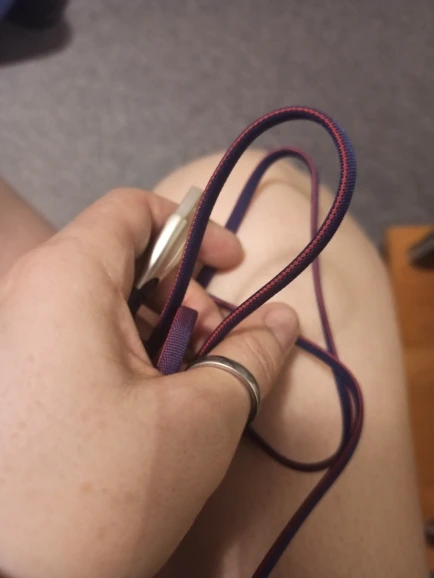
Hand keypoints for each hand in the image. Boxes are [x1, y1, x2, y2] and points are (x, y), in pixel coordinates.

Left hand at [0, 188, 297, 577]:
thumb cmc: (104, 493)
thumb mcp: (202, 416)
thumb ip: (252, 355)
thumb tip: (283, 321)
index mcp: (67, 279)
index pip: (133, 211)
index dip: (195, 231)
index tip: (231, 268)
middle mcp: (29, 294)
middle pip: (125, 260)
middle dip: (184, 298)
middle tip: (214, 350)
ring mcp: (16, 336)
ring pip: (106, 304)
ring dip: (159, 333)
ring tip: (184, 388)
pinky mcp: (14, 374)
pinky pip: (80, 338)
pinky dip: (125, 356)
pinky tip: (146, 404)